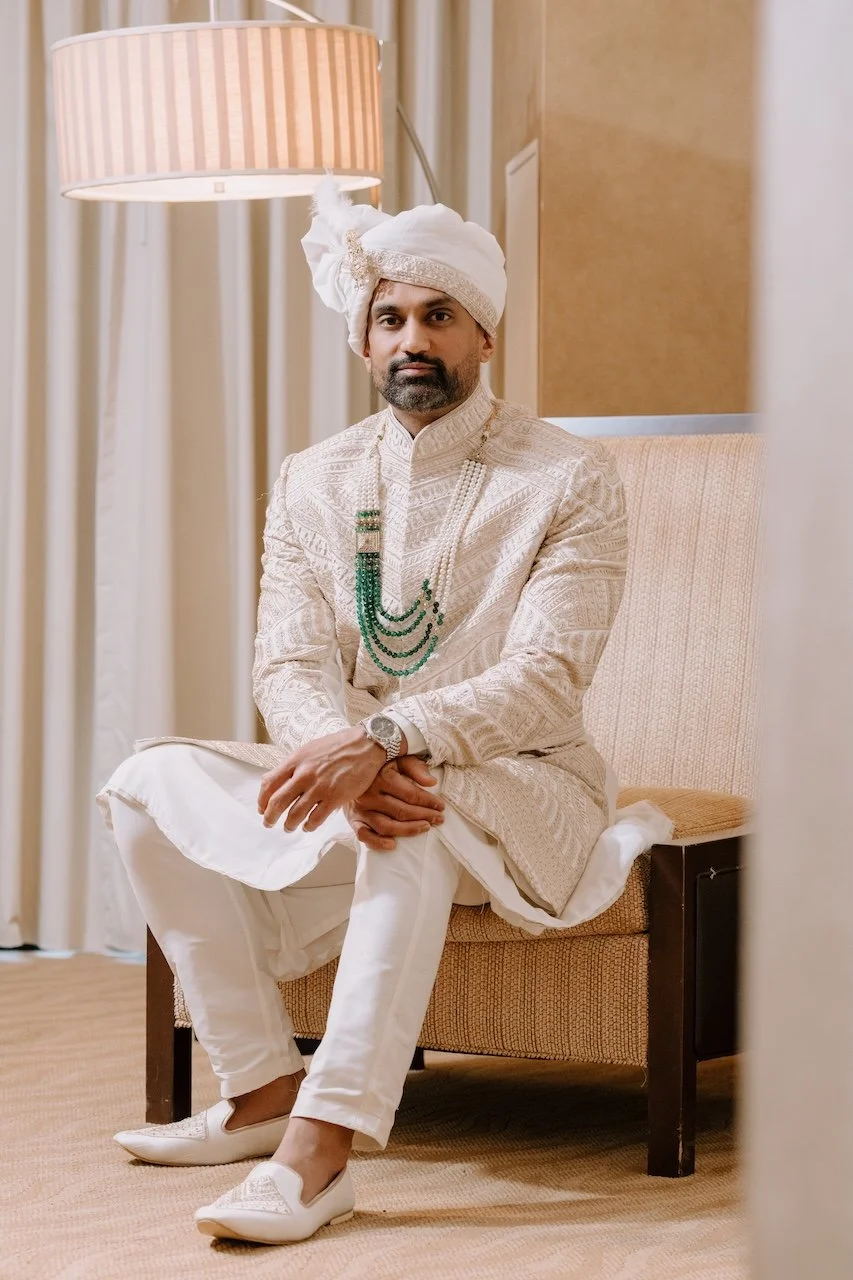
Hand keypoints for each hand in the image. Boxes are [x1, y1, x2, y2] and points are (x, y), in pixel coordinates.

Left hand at [257, 727, 386, 832]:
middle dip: (269, 817)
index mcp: (296, 760)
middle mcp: (305, 774)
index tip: (262, 808)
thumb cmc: (338, 746)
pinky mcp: (336, 797)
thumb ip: (293, 764)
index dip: (261, 800)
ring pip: (295, 814)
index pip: (269, 783)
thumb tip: (276, 781)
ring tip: (289, 827)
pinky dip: (309, 826)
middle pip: (277, 802)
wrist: (366, 745)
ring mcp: (320, 787)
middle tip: (268, 823)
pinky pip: (316, 818)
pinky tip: (308, 826)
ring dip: (289, 824)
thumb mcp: (309, 749)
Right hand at [345, 756, 444, 851]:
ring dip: (408, 830)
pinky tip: (393, 845)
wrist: (350, 771)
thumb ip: (416, 767)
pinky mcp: (353, 820)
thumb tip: (432, 782)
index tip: (441, 806)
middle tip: (439, 819)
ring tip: (425, 828)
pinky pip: (364, 835)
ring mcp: (361, 809)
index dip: (429, 802)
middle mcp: (370, 794)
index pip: (411, 794)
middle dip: (424, 816)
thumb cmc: (381, 766)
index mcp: (382, 777)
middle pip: (401, 811)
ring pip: (386, 826)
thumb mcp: (399, 760)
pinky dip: (378, 843)